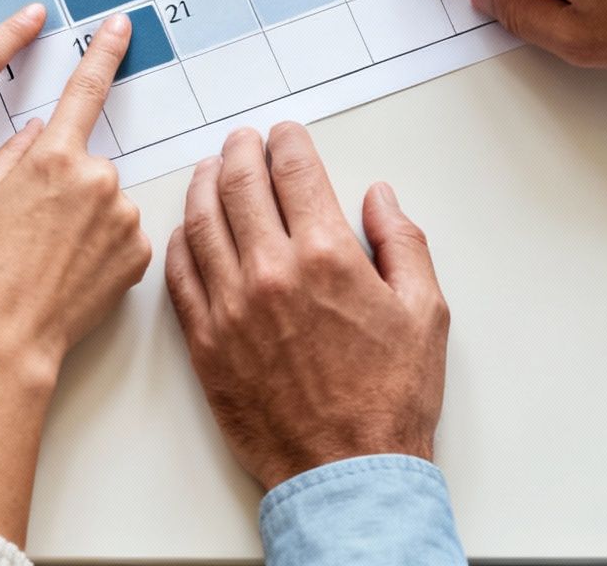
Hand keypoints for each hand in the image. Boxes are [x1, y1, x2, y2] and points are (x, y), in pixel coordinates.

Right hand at [0, 13, 152, 543]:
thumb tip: (40, 134)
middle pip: (89, 165)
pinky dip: (104, 249)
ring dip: (88, 221)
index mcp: (53, 157)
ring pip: (108, 203)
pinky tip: (74, 273)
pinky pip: (123, 236)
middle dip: (69, 186)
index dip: (104, 53)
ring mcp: (123, 216)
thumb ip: (15, 153)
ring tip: (52, 258)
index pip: (85, 90)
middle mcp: (97, 178)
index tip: (122, 27)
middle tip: (35, 229)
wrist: (4, 338)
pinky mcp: (140, 252)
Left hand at [165, 123, 448, 492]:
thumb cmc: (390, 400)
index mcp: (326, 256)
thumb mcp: (426, 312)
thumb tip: (379, 199)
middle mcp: (270, 273)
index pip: (295, 171)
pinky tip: (187, 231)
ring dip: (203, 185)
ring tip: (210, 170)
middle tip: (243, 140)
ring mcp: (230, 307)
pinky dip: (180, 242)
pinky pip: (180, 276)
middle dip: (241, 151)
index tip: (286, 134)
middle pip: (240, 185)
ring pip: (201, 223)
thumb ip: (403, 242)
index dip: (288, 141)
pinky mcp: (206, 342)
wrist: (347, 472)